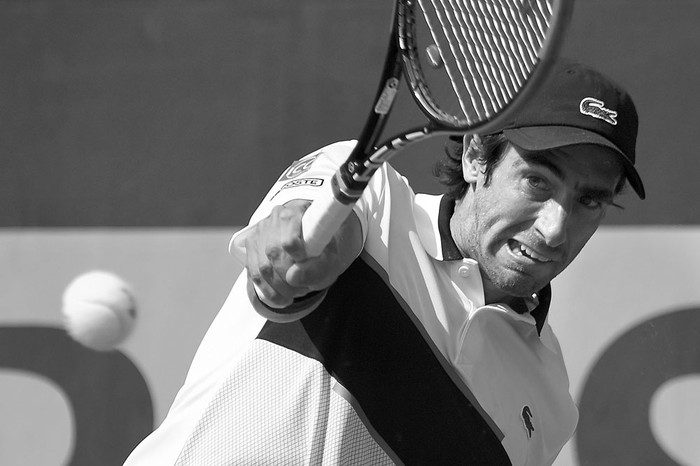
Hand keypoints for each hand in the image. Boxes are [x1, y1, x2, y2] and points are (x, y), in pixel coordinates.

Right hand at [235, 200, 361, 310]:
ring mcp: (262, 230)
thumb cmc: (326, 250)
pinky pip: (254, 272)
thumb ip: (318, 268)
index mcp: (301, 211)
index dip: (296, 251)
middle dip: (288, 278)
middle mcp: (278, 216)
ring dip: (279, 287)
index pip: (291, 233)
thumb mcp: (332, 260)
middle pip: (274, 252)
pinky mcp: (253, 244)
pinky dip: (268, 290)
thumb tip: (294, 277)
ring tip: (295, 293)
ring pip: (262, 266)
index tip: (303, 263)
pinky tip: (282, 297)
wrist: (319, 244)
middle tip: (304, 289)